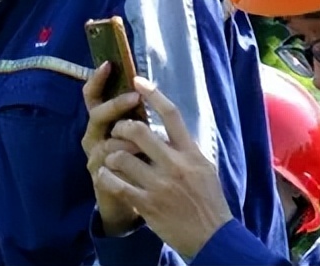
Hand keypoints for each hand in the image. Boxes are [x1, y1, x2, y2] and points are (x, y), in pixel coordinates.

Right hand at [80, 61, 143, 235]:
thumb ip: (141, 116)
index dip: (97, 80)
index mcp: (103, 122)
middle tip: (134, 98)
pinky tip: (139, 164)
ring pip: (105, 140)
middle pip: (97, 113)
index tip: (109, 64)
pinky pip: (107, 166)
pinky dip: (124, 163)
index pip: (93, 96)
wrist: (130, 203)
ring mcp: (94, 156)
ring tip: (144, 142)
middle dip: (115, 104)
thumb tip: (149, 85)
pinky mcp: (99, 177)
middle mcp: (94, 136)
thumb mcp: (143, 137)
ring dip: (125, 138)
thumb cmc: (139, 165)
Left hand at [95, 78, 231, 259]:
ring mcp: (160, 186)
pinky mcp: (147, 205)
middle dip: (121, 127)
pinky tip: (106, 176)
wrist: (214, 239)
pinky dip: (106, 177)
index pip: (172, 115)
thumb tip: (169, 124)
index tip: (138, 80)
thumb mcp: (205, 169)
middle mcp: (176, 166)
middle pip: (138, 131)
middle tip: (118, 131)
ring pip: (121, 157)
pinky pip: (116, 183)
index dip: (153, 94)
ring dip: (110, 155)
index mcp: (192, 154)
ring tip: (112, 159)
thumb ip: (186, 147)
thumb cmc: (208, 201)